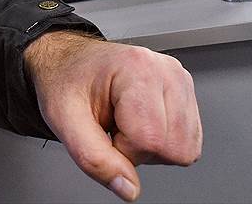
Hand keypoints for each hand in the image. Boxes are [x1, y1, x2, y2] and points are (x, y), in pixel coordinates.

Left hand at [24, 31, 201, 201]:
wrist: (67, 61)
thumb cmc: (65, 81)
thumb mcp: (63, 119)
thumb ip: (93, 158)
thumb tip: (128, 189)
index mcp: (137, 68)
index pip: (150, 140)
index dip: (122, 150)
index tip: (103, 131)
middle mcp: (166, 71)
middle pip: (175, 148)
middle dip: (139, 150)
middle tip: (113, 128)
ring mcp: (179, 79)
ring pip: (186, 148)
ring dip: (152, 147)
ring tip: (124, 122)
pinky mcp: (185, 91)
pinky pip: (189, 140)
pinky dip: (162, 141)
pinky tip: (138, 122)